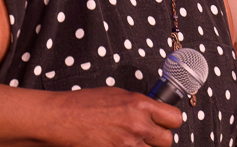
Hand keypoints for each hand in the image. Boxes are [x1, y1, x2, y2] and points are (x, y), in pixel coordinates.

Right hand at [52, 87, 182, 146]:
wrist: (62, 118)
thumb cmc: (85, 104)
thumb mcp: (118, 95)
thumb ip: (139, 105)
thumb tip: (152, 111)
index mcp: (140, 105)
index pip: (175, 118)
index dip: (170, 121)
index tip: (164, 122)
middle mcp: (137, 125)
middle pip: (167, 141)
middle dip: (159, 139)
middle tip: (148, 135)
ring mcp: (127, 145)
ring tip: (132, 141)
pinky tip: (121, 145)